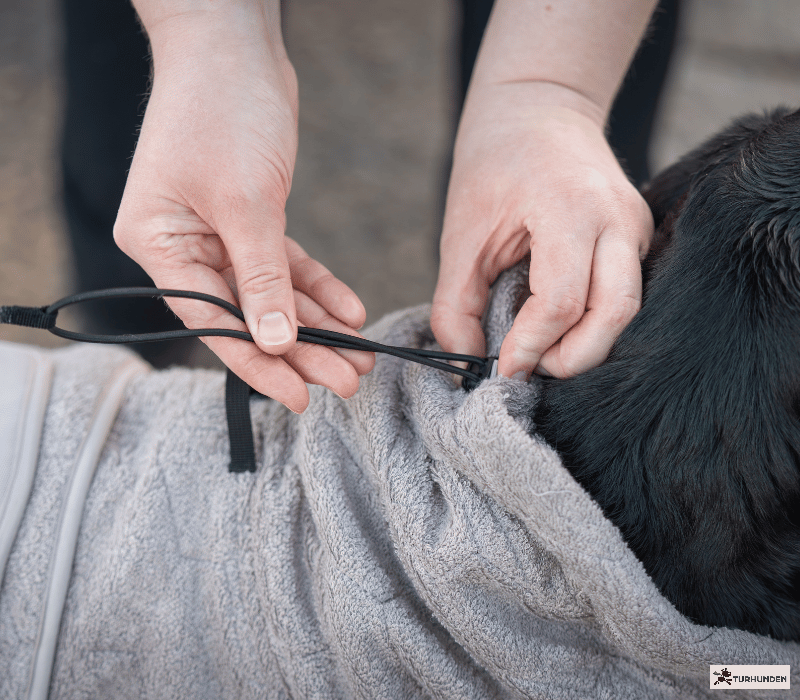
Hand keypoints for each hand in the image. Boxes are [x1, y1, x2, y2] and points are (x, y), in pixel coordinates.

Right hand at [115, 7, 372, 411]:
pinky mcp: (251, 217)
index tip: (300, 396)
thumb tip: (275, 342)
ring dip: (318, 325)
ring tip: (360, 356)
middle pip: (247, 314)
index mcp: (159, 244)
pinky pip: (287, 264)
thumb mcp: (245, 202)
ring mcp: (216, 232)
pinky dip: (318, 286)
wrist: (235, 44)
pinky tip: (350, 310)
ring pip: (273, 295)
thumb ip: (261, 277)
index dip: (259, 364)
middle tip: (348, 380)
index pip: (211, 322)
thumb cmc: (223, 111)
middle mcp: (183, 244)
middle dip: (301, 350)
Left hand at [432, 83, 653, 380]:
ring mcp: (636, 226)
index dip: (530, 346)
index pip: (560, 300)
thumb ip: (456, 303)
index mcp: (568, 208)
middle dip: (572, 358)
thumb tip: (466, 359)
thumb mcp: (460, 233)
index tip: (502, 369)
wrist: (540, 108)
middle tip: (530, 368)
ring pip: (629, 310)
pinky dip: (596, 324)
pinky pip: (627, 295)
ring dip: (588, 345)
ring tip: (543, 351)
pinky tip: (562, 330)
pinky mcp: (640, 235)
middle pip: (613, 314)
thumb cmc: (494, 164)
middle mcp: (616, 218)